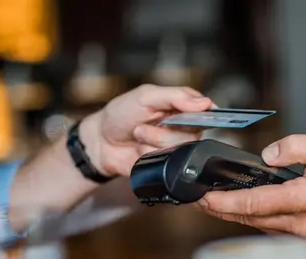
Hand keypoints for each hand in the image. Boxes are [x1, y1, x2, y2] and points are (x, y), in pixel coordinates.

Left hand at [80, 84, 215, 176]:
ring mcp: (175, 147)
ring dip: (153, 142)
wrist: (100, 143)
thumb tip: (205, 103)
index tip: (183, 116)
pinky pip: (168, 163)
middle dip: (163, 130)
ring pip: (179, 149)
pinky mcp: (167, 165)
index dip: (200, 114)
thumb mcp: (145, 97)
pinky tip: (139, 151)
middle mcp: (183, 127)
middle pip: (193, 133)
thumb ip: (175, 96)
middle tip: (141, 125)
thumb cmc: (120, 115)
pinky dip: (149, 156)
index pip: (205, 109)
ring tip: (138, 136)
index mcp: (181, 106)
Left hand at [196, 134, 305, 240]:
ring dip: (236, 215)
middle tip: (197, 202)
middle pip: (251, 218)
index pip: (255, 202)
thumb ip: (295, 147)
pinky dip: (256, 218)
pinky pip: (275, 227)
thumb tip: (267, 155)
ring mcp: (305, 232)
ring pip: (261, 225)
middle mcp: (302, 222)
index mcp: (305, 199)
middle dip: (221, 210)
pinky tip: (244, 208)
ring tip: (213, 204)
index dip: (225, 201)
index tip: (204, 197)